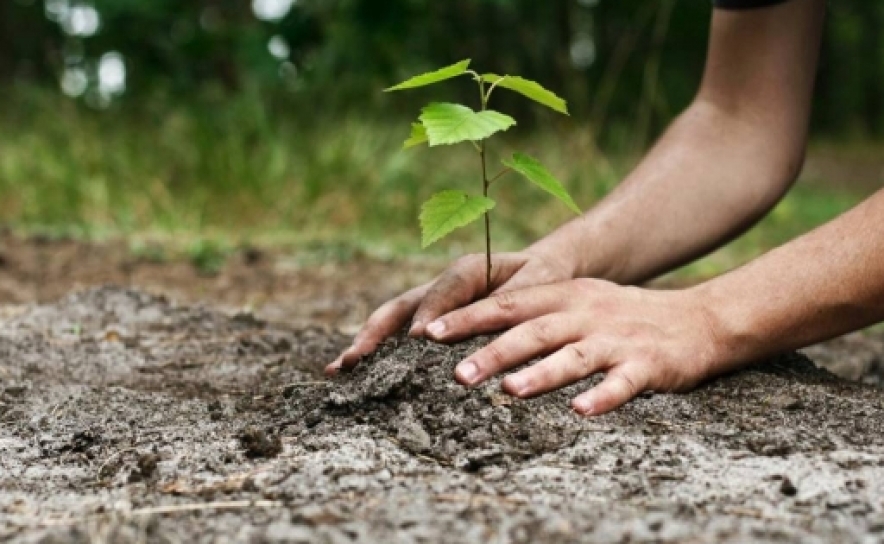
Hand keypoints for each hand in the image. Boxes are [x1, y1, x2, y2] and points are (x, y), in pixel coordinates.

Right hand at [326, 249, 574, 374]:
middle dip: (375, 333)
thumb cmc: (543, 278)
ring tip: (338, 369)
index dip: (429, 314)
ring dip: (366, 343)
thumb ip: (511, 300)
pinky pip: (400, 334)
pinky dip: (378, 352)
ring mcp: (431, 304)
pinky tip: (356, 375)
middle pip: (400, 307)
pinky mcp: (431, 321)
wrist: (543, 271)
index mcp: (468, 270)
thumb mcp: (537, 284)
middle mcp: (441, 286)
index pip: (443, 292)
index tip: (418, 340)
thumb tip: (481, 325)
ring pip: (392, 321)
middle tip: (354, 360)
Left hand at [420, 278, 725, 415]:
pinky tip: (581, 411)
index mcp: (565, 296)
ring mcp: (617, 339)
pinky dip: (602, 397)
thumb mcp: (578, 301)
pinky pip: (622, 383)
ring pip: (573, 356)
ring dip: (541, 374)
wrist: (698, 320)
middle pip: (534, 331)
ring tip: (510, 391)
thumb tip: (475, 329)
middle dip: (494, 351)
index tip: (429, 332)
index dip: (468, 317)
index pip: (508, 304)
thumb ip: (534, 311)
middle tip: (457, 373)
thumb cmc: (623, 316)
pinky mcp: (648, 365)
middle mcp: (586, 313)